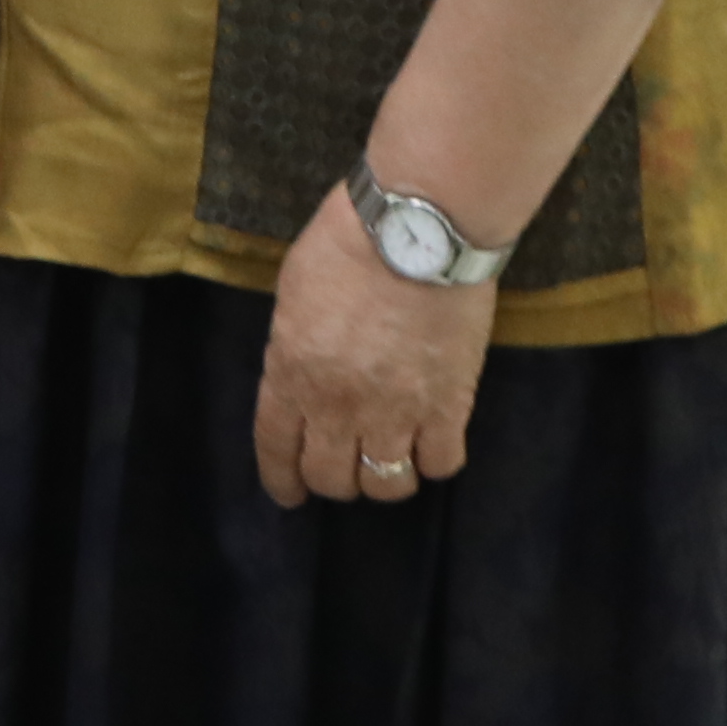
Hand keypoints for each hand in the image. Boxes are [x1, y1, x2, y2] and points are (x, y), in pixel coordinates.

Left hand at [253, 187, 493, 512]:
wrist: (416, 230)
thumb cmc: (345, 246)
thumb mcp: (292, 296)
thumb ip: (293, 349)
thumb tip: (301, 376)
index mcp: (291, 375)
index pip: (277, 450)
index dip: (282, 480)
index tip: (290, 494)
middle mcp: (338, 405)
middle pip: (332, 478)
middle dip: (335, 480)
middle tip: (347, 465)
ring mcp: (396, 411)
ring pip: (386, 484)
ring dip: (386, 478)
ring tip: (393, 457)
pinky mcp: (449, 406)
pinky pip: (441, 463)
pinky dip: (436, 460)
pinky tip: (434, 441)